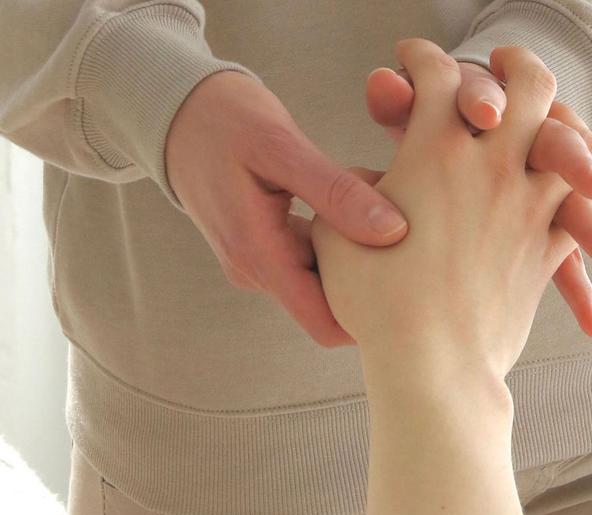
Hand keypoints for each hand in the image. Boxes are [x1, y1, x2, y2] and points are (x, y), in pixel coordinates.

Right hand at [165, 70, 411, 347]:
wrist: (174, 112)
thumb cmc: (223, 120)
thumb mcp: (280, 147)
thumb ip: (334, 191)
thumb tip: (393, 231)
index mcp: (259, 256)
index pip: (326, 325)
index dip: (374, 318)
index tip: (415, 283)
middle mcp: (257, 271)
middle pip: (331, 305)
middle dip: (374, 280)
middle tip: (417, 236)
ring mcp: (259, 261)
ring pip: (324, 280)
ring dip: (359, 256)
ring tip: (396, 213)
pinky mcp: (264, 246)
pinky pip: (312, 258)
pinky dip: (341, 239)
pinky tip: (365, 205)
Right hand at [365, 55, 591, 338]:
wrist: (432, 368)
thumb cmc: (375, 305)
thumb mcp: (337, 239)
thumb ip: (348, 200)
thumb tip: (360, 188)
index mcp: (433, 152)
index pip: (437, 74)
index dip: (422, 57)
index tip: (408, 57)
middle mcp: (491, 166)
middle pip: (529, 84)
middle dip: (518, 64)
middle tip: (505, 62)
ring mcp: (529, 206)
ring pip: (570, 142)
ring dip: (562, 127)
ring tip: (551, 128)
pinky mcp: (548, 249)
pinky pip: (579, 210)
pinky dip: (577, 201)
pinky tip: (571, 204)